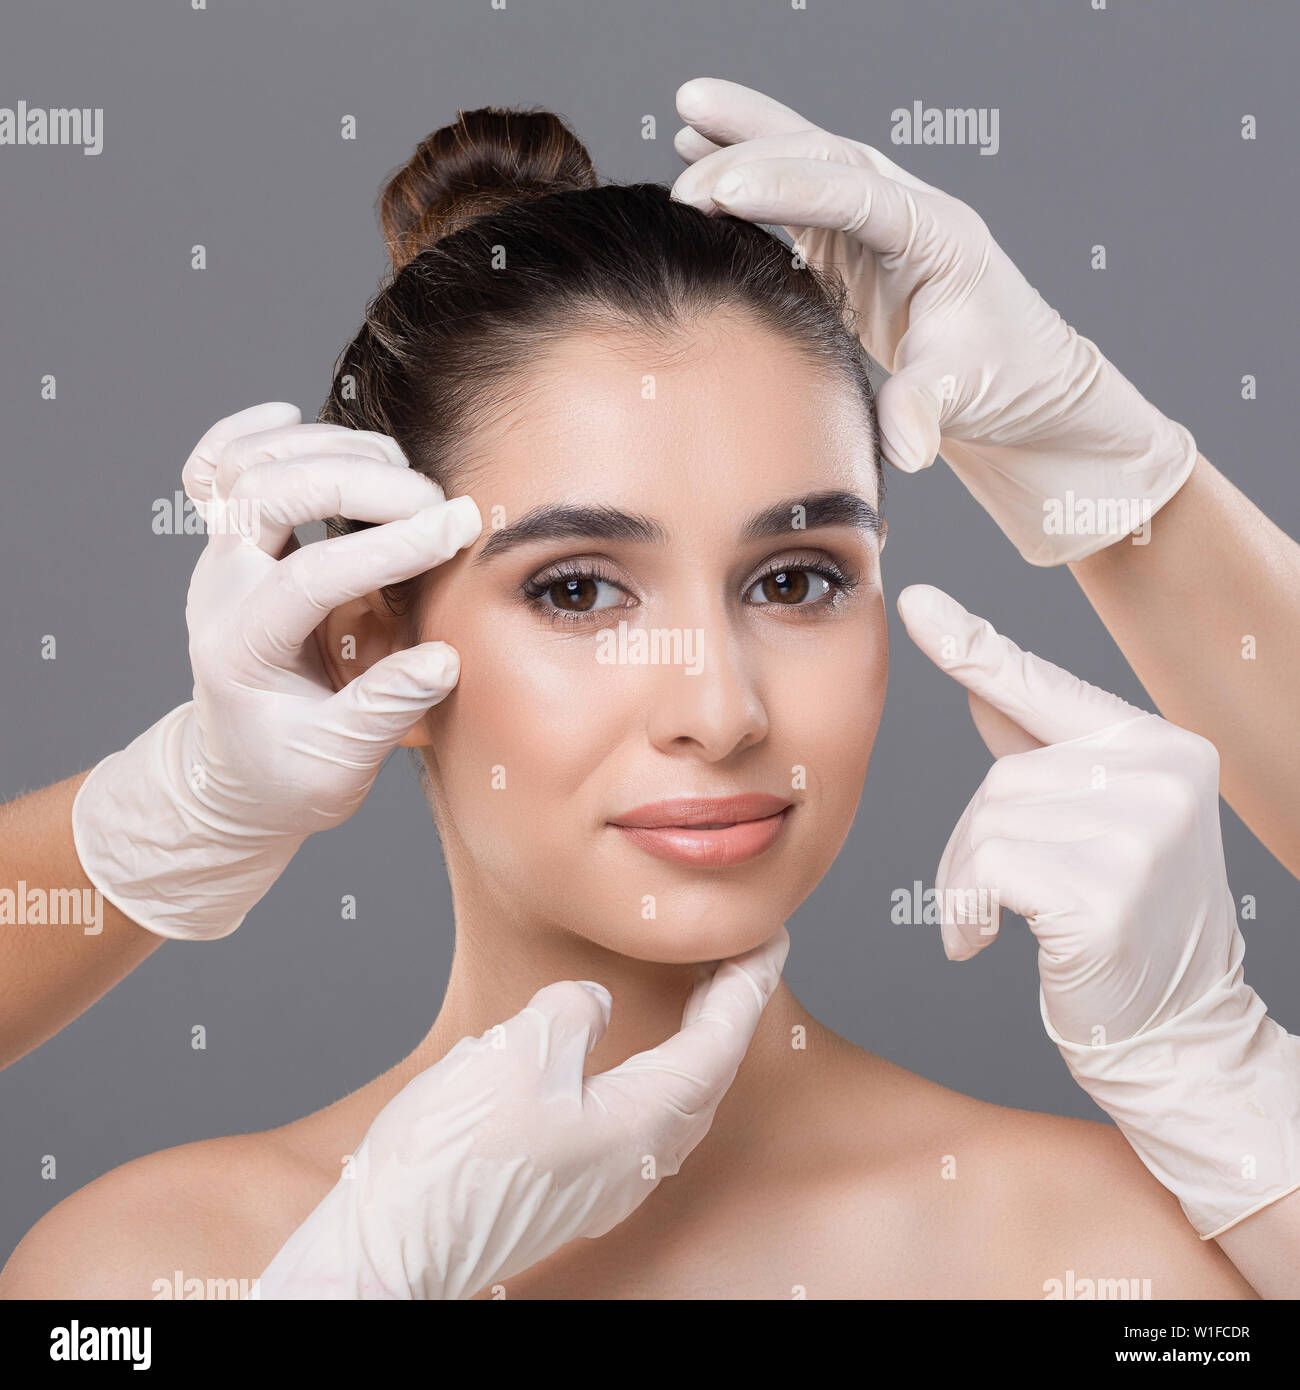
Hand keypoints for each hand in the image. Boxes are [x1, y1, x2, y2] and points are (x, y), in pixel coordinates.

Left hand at [72, 402, 480, 939]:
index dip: (389, 546)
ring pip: (253, 466)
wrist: (238, 771)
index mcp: (241, 650)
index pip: (309, 576)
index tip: (458, 531)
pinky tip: (292, 417)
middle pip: (271, 496)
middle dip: (364, 484)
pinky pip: (219, 465)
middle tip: (439, 501)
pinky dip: (252, 432)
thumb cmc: (289, 772)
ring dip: (329, 449)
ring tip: (403, 472)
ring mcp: (221, 559)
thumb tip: (443, 659)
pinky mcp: (233, 543)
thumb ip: (383, 712)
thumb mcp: (337, 765)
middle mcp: (221, 590)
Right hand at [257, 929, 789, 1298]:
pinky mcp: (567, 1188)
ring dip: (694, 1047)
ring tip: (700, 999)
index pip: (717, 1044)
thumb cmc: (453, 1157)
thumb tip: (591, 1007)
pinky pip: (635, 1122)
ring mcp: (601, 1182)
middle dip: (728, 1014)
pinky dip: (653, 1076)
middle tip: (740, 960)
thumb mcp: (521, 1049)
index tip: (770, 939)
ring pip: (673, 1105)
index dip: (747, 985)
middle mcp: (633, 1161)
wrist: (392, 1245)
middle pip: (705, 1078)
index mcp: (637, 1124)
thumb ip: (576, 1011)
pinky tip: (629, 1060)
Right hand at [671, 78, 1196, 565]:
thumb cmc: (1008, 380)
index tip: (724, 188)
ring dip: (748, 138)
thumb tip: (902, 442)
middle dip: (753, 158)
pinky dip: (752, 178)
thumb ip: (927, 408)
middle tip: (687, 181)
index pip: (853, 189)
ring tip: (688, 111)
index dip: (787, 185)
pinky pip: (796, 201)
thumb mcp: (967, 394)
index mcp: (936, 233)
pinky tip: (706, 158)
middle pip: (823, 158)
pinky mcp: (853, 251)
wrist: (1025, 389)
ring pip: (807, 163)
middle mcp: (906, 214)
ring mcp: (878, 228)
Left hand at [898, 583, 1299, 1236]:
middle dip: (971, 843)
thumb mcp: (1095, 823)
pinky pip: (987, 870)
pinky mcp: (1106, 889)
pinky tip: (988, 943)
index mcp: (1160, 746)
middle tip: (986, 899)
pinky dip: (967, 911)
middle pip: (1001, 777)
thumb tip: (980, 681)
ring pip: (987, 822)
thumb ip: (1044, 751)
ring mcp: (1142, 831)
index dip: (972, 646)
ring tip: (994, 922)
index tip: (913, 600)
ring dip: (964, 883)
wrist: (1175, 1030)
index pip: (1043, 686)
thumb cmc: (1127, 925)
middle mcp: (1163, 775)